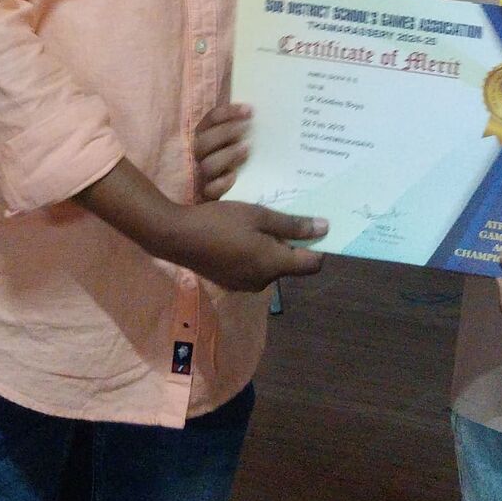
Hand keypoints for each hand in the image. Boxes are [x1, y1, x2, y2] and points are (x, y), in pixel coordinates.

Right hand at [155, 198, 326, 292]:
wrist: (176, 236)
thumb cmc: (220, 221)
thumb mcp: (258, 215)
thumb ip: (292, 224)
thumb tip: (324, 228)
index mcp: (274, 264)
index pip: (312, 264)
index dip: (318, 247)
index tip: (314, 227)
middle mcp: (264, 281)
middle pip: (290, 264)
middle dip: (290, 243)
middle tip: (280, 216)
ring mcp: (245, 285)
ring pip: (271, 266)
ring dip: (270, 248)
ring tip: (258, 223)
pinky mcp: (231, 282)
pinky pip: (253, 269)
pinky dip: (254, 254)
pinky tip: (240, 235)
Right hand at [191, 102, 252, 201]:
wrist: (235, 193)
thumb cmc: (238, 158)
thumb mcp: (239, 139)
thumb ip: (242, 125)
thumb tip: (256, 111)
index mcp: (206, 135)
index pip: (211, 119)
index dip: (228, 112)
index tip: (249, 110)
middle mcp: (201, 154)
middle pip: (204, 140)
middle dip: (226, 131)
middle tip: (247, 127)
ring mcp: (204, 175)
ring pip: (208, 164)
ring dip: (227, 154)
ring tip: (247, 148)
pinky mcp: (210, 194)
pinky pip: (210, 190)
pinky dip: (221, 183)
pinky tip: (234, 176)